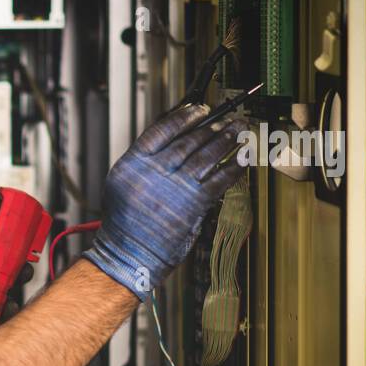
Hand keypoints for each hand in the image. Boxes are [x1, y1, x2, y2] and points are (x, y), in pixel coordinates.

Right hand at [82, 104, 246, 299]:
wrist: (129, 255)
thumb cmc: (125, 223)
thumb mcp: (122, 184)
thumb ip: (145, 161)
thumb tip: (174, 140)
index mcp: (133, 164)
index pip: (162, 130)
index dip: (184, 116)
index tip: (199, 109)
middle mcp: (154, 172)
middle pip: (189, 140)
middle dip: (212, 126)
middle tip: (226, 119)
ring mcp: (175, 187)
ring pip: (207, 155)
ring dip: (226, 140)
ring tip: (238, 130)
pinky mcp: (194, 204)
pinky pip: (219, 179)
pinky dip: (234, 166)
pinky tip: (243, 157)